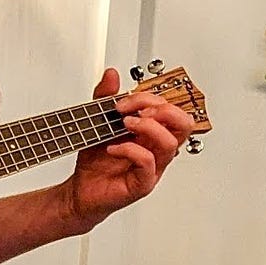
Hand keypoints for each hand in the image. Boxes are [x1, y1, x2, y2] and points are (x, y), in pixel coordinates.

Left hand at [59, 67, 194, 231]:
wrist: (81, 190)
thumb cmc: (95, 161)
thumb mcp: (97, 121)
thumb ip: (104, 97)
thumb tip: (112, 74)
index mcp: (152, 133)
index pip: (170, 109)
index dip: (149, 98)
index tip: (123, 101)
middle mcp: (156, 149)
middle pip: (183, 124)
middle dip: (162, 109)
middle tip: (137, 110)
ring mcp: (152, 167)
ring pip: (171, 143)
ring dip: (148, 127)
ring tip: (126, 124)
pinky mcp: (142, 184)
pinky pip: (149, 163)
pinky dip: (131, 150)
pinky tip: (113, 148)